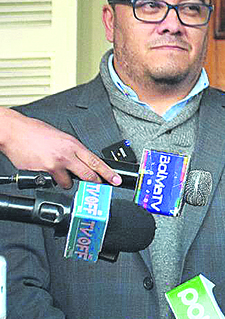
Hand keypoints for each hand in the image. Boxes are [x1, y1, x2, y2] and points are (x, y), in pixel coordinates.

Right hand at [0, 108, 120, 188]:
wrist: (13, 131)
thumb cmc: (34, 132)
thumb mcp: (60, 136)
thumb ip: (72, 149)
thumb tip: (81, 159)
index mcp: (72, 144)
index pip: (96, 161)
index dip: (108, 173)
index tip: (116, 180)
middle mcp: (66, 155)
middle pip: (88, 175)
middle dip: (95, 183)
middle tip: (97, 187)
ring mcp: (55, 164)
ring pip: (69, 183)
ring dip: (66, 182)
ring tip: (58, 172)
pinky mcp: (43, 171)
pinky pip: (51, 182)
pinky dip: (50, 179)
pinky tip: (44, 170)